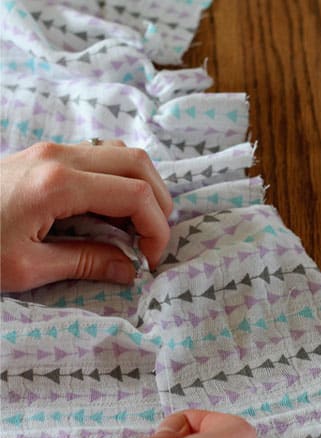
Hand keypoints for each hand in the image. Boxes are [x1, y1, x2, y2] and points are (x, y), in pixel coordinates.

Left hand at [0, 141, 171, 291]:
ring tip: (136, 224)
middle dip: (158, 202)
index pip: (135, 194)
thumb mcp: (26, 267)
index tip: (151, 260)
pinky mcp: (43, 154)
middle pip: (138, 162)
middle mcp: (60, 156)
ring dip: (141, 185)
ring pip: (121, 152)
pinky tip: (110, 208)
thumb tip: (129, 268)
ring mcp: (51, 150)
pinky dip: (119, 178)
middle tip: (154, 239)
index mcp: (58, 184)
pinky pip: (99, 154)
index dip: (156, 228)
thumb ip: (86, 262)